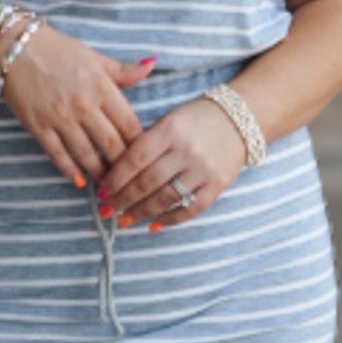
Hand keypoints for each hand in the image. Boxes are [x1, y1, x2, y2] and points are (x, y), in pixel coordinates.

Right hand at [0, 21, 155, 183]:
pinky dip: (69, 170)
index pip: (130, 124)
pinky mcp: (38, 126)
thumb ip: (124, 70)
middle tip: (128, 178)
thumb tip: (151, 65)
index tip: (143, 156)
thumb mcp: (95, 56)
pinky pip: (57, 154)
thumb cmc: (57, 49)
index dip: (139, 144)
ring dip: (99, 173)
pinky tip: (78, 180)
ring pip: (86, 154)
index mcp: (102, 87)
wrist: (14, 47)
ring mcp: (60, 117)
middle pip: (112, 145)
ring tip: (107, 184)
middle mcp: (84, 105)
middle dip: (122, 165)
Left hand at [95, 96, 247, 227]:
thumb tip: (115, 172)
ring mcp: (204, 170)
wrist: (239, 118)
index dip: (115, 178)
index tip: (102, 190)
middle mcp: (187, 150)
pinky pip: (191, 208)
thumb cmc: (195, 119)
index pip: (135, 158)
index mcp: (170, 130)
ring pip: (166, 198)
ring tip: (124, 219)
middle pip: (147, 182)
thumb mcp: (168, 120)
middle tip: (106, 209)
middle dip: (123, 198)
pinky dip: (170, 219)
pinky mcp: (218, 185)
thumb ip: (145, 142)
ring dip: (141, 212)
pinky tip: (153, 224)